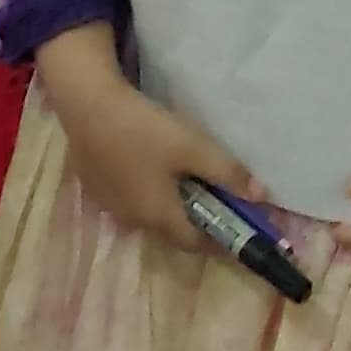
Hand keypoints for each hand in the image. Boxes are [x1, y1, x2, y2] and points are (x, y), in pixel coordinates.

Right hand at [34, 26, 256, 252]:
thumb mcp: (193, 147)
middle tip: (206, 187)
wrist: (88, 106)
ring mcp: (109, 205)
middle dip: (192, 216)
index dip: (217, 236)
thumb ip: (228, 173)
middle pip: (171, 229)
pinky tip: (144, 160)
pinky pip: (127, 198)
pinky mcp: (94, 187)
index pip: (195, 244)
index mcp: (160, 217)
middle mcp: (133, 221)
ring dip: (165, 203)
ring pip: (147, 214)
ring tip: (176, 171)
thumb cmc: (144, 130)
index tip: (233, 218)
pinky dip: (141, 190)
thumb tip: (262, 197)